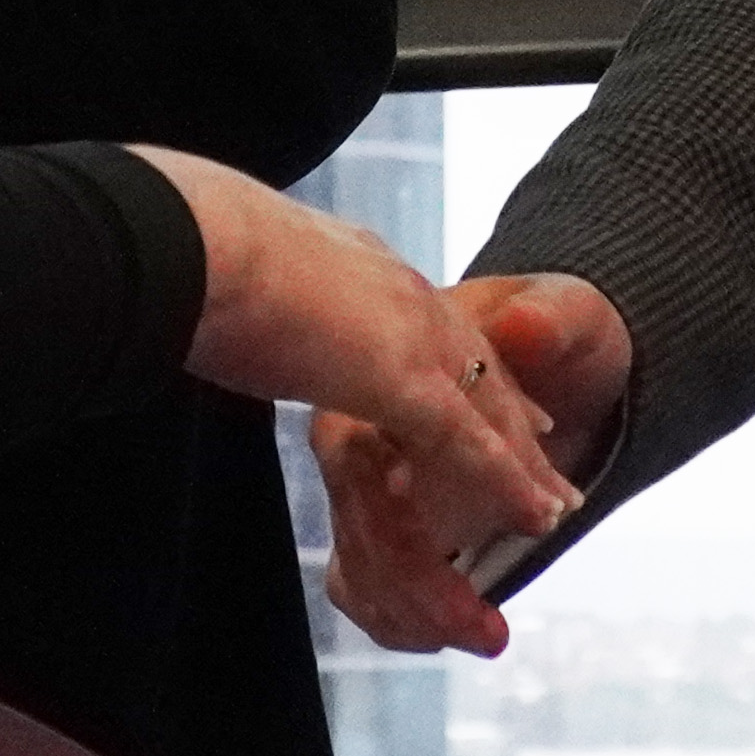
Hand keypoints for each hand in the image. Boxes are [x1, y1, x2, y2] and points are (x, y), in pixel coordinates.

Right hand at [139, 147, 580, 557]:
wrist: (200, 236)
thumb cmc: (197, 250)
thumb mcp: (245, 269)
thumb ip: (267, 295)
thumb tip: (240, 301)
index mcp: (367, 269)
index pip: (434, 323)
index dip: (469, 362)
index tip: (497, 393)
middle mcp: (402, 296)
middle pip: (477, 367)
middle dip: (514, 417)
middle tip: (551, 457)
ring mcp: (408, 334)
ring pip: (486, 409)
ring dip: (524, 465)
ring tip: (557, 510)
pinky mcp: (401, 377)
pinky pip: (468, 442)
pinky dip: (508, 483)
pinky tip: (539, 519)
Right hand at [316, 274, 629, 657]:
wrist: (552, 354)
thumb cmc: (556, 329)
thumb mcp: (569, 313)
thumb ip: (549, 320)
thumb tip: (523, 327)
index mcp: (397, 380)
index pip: (411, 442)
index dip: (466, 491)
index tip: (536, 524)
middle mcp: (363, 436)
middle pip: (370, 526)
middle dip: (426, 588)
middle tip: (493, 630)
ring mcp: (368, 485)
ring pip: (360, 569)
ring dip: (415, 617)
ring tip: (489, 635)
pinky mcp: (384, 523)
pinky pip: (366, 585)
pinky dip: (401, 621)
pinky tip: (456, 632)